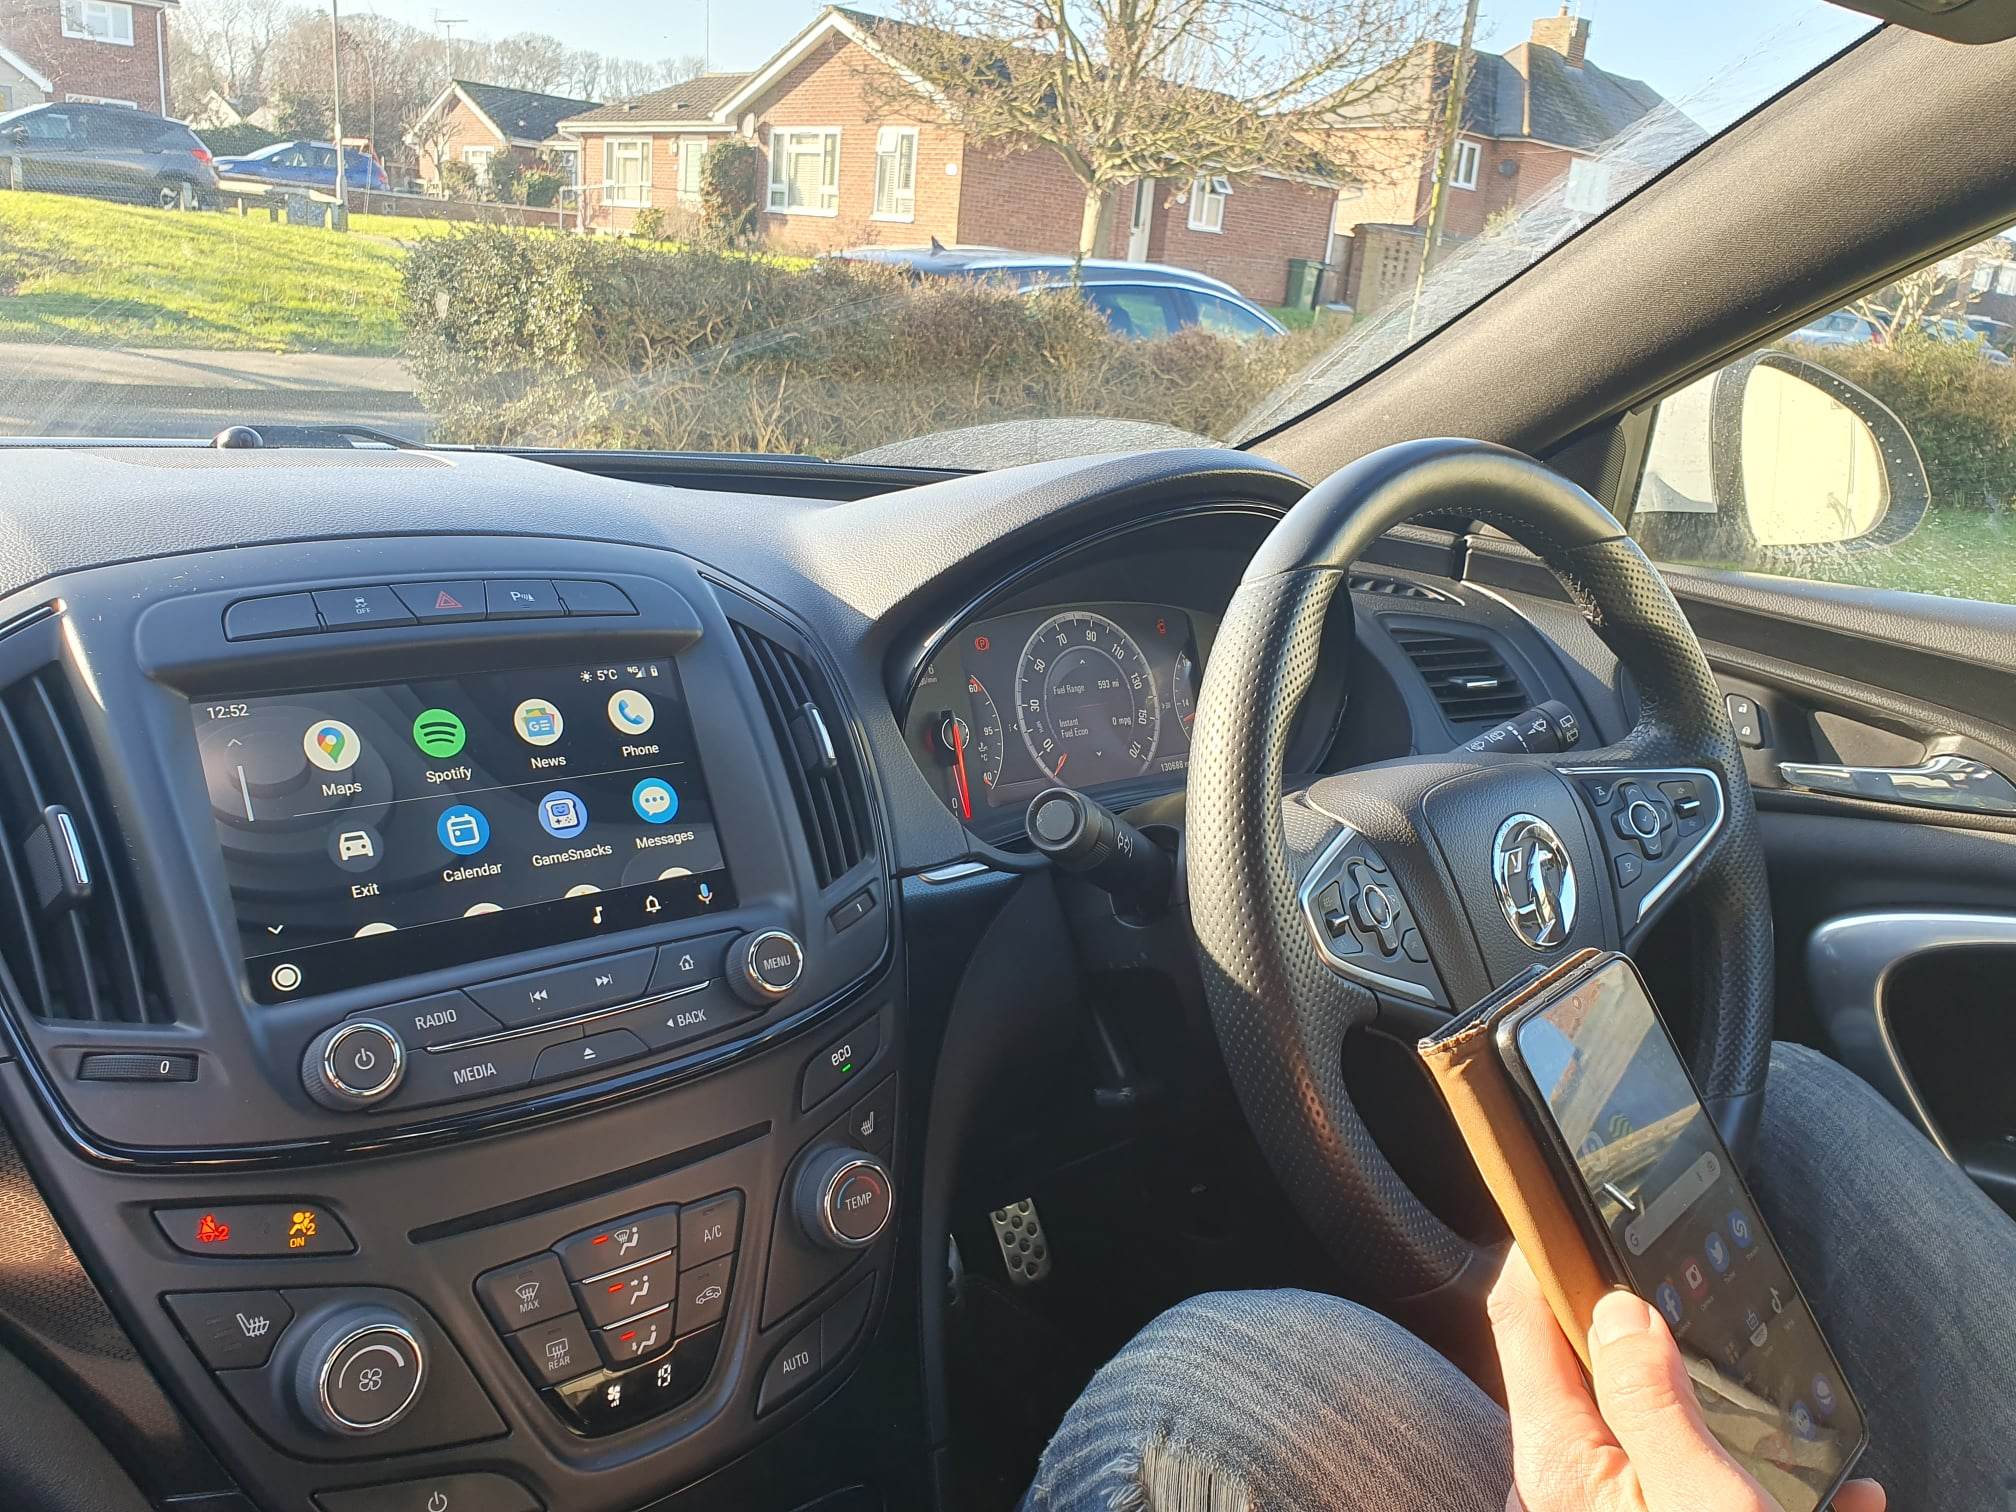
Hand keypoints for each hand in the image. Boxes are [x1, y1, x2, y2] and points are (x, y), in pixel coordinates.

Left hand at [1486, 1246, 1883, 1511]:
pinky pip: (1702, 1495)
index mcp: (1558, 1458)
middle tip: (1714, 1317)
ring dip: (1729, 1426)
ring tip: (1795, 1430)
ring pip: (1663, 1437)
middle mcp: (1567, 1487)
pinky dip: (1766, 1493)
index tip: (1564, 1203)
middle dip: (1654, 1342)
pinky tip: (1836, 1499)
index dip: (1540, 1253)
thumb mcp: (1693, 1499)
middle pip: (1592, 1371)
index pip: (1519, 1320)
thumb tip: (1621, 1309)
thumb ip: (1651, 1399)